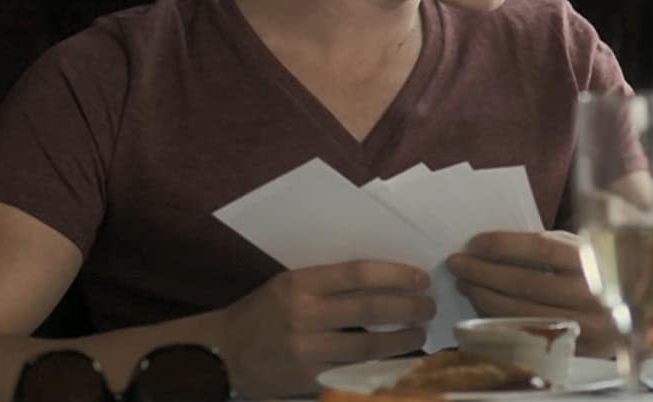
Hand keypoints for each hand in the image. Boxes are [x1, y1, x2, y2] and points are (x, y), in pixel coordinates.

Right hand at [215, 260, 434, 397]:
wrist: (223, 354)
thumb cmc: (262, 312)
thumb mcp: (289, 284)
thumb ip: (330, 282)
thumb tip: (385, 279)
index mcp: (299, 284)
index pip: (358, 273)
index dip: (396, 274)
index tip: (420, 277)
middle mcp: (303, 315)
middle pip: (370, 309)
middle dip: (409, 307)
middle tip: (429, 305)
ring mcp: (307, 350)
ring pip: (369, 345)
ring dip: (403, 339)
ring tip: (420, 332)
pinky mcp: (309, 378)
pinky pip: (355, 370)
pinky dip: (382, 363)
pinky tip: (399, 358)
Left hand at [448, 230, 618, 357]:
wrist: (647, 311)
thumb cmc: (607, 272)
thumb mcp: (590, 249)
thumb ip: (555, 246)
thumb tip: (496, 245)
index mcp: (596, 259)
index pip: (540, 249)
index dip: (503, 245)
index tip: (474, 242)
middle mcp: (592, 293)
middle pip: (524, 283)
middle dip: (483, 272)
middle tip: (457, 264)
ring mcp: (585, 324)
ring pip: (521, 313)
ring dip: (485, 297)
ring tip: (465, 284)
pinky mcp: (577, 349)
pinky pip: (529, 335)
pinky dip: (500, 321)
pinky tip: (484, 309)